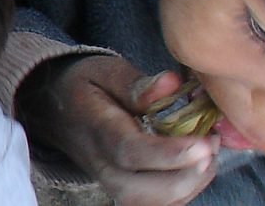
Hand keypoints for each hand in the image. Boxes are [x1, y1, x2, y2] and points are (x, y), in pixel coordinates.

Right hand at [26, 55, 217, 205]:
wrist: (55, 108)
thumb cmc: (86, 87)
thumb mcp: (106, 72)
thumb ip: (137, 83)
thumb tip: (172, 84)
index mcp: (95, 128)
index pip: (129, 151)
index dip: (169, 153)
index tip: (204, 142)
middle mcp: (100, 163)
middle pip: (137, 191)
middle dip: (183, 177)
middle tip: (210, 147)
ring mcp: (110, 181)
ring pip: (148, 203)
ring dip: (188, 186)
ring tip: (208, 153)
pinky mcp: (124, 188)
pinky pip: (155, 204)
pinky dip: (183, 192)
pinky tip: (197, 166)